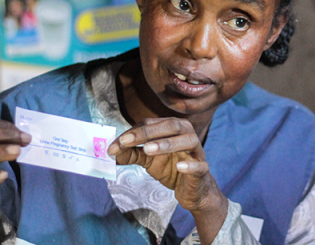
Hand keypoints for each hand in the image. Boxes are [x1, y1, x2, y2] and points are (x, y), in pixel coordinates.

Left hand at [108, 118, 227, 243]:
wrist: (191, 190)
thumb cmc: (171, 168)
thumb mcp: (148, 160)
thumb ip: (131, 153)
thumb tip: (111, 152)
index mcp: (172, 128)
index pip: (151, 124)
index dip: (132, 133)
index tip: (114, 146)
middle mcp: (187, 134)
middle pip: (170, 126)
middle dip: (147, 133)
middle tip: (126, 141)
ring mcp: (197, 151)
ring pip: (188, 141)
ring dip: (168, 144)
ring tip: (148, 150)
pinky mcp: (203, 170)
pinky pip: (199, 165)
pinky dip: (190, 165)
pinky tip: (179, 167)